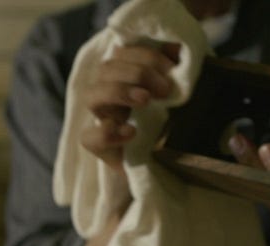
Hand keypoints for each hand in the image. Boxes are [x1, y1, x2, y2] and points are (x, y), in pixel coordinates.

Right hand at [79, 43, 180, 174]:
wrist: (174, 172)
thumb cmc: (176, 131)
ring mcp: (104, 122)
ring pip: (92, 96)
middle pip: (106, 69)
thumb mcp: (181, 99)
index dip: (145, 55)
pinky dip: (107, 132)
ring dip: (119, 91)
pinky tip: (131, 132)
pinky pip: (89, 138)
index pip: (123, 53)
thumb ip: (176, 73)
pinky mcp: (104, 151)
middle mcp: (112, 97)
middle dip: (137, 73)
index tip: (173, 68)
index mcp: (127, 79)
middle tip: (164, 89)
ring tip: (145, 100)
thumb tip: (177, 49)